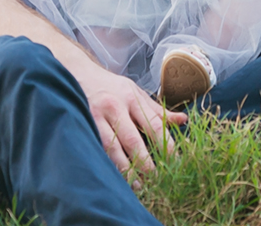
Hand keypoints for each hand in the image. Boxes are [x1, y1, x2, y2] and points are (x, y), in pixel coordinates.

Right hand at [67, 61, 187, 180]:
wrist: (77, 74)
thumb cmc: (111, 87)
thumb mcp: (135, 92)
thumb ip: (157, 110)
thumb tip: (183, 120)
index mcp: (132, 98)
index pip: (154, 124)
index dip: (165, 145)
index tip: (174, 162)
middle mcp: (114, 107)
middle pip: (133, 140)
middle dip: (145, 162)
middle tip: (157, 179)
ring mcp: (96, 118)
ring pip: (112, 148)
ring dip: (126, 169)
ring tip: (138, 185)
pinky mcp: (82, 126)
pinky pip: (97, 149)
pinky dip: (107, 164)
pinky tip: (114, 177)